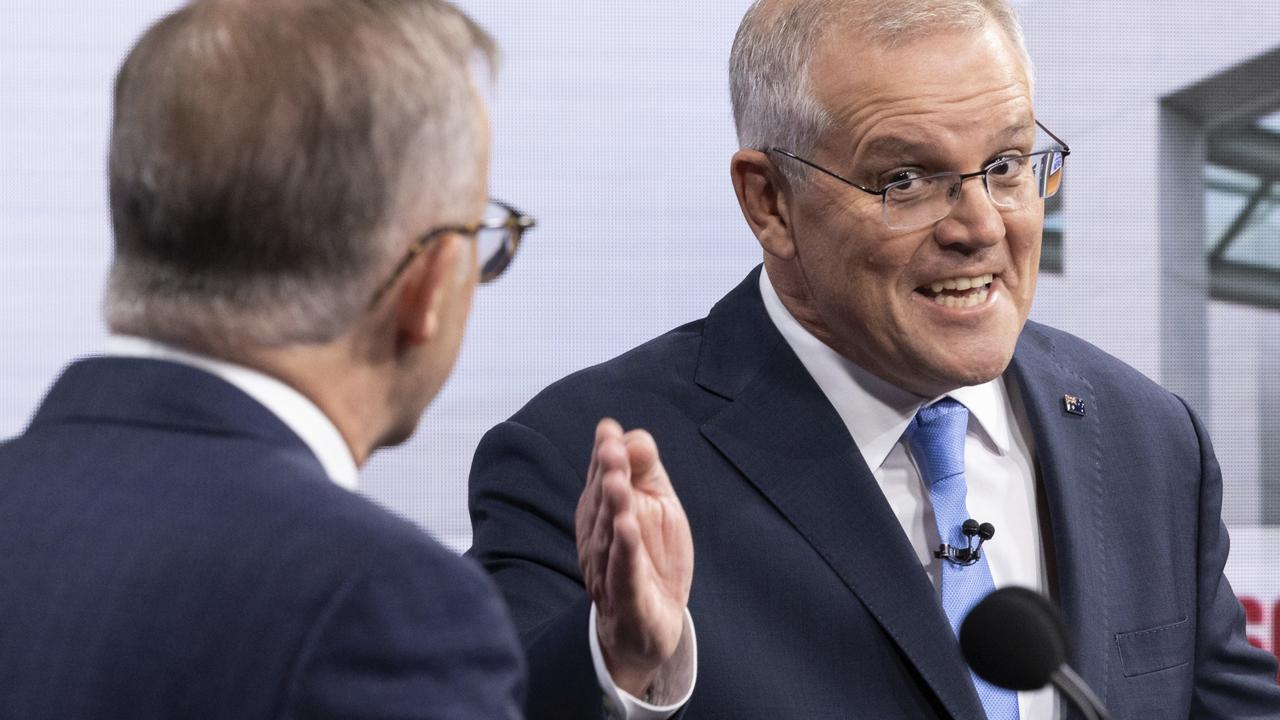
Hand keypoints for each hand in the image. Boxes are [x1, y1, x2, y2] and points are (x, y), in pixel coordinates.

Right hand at [575, 418, 693, 696]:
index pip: (601, 478)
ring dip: (613, 508)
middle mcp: (599, 538)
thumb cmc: (651, 557)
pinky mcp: (627, 599)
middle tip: (611, 448)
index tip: (608, 431)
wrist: (649, 625)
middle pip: (602, 503)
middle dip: (606, 475)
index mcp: (603, 511)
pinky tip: (627, 529)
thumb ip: (646, 470)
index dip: (604, 455)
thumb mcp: (658, 506)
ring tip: (619, 483)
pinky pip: (623, 574)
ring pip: (609, 536)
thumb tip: (632, 435)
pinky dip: (624, 552)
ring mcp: (609, 569)